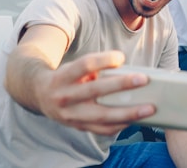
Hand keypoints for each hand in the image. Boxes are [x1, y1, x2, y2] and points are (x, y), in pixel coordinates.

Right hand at [36, 51, 154, 135]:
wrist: (38, 94)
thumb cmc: (67, 77)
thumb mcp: (75, 68)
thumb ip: (96, 69)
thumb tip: (127, 73)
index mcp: (64, 76)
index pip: (84, 65)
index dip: (103, 60)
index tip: (121, 57)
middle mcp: (64, 96)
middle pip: (95, 90)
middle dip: (121, 85)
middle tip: (144, 80)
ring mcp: (70, 115)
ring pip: (101, 116)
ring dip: (127, 113)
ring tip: (148, 108)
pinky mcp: (77, 127)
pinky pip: (101, 129)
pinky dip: (120, 125)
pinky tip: (134, 119)